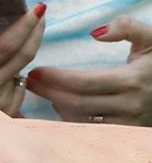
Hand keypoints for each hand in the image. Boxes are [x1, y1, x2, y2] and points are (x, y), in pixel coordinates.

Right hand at [0, 0, 44, 115]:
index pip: (6, 45)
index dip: (25, 25)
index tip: (37, 9)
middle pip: (24, 54)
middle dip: (35, 31)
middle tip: (38, 14)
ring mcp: (1, 102)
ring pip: (22, 68)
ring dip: (19, 54)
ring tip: (8, 47)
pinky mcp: (9, 111)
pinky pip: (20, 85)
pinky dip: (13, 75)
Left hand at [27, 17, 151, 123]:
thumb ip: (128, 28)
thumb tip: (97, 33)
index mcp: (133, 80)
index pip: (85, 82)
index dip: (57, 78)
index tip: (36, 70)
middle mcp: (130, 105)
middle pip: (78, 103)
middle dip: (49, 92)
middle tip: (29, 81)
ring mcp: (128, 123)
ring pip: (81, 121)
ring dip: (56, 106)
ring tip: (41, 91)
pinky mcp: (125, 133)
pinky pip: (90, 131)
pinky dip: (71, 120)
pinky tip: (60, 106)